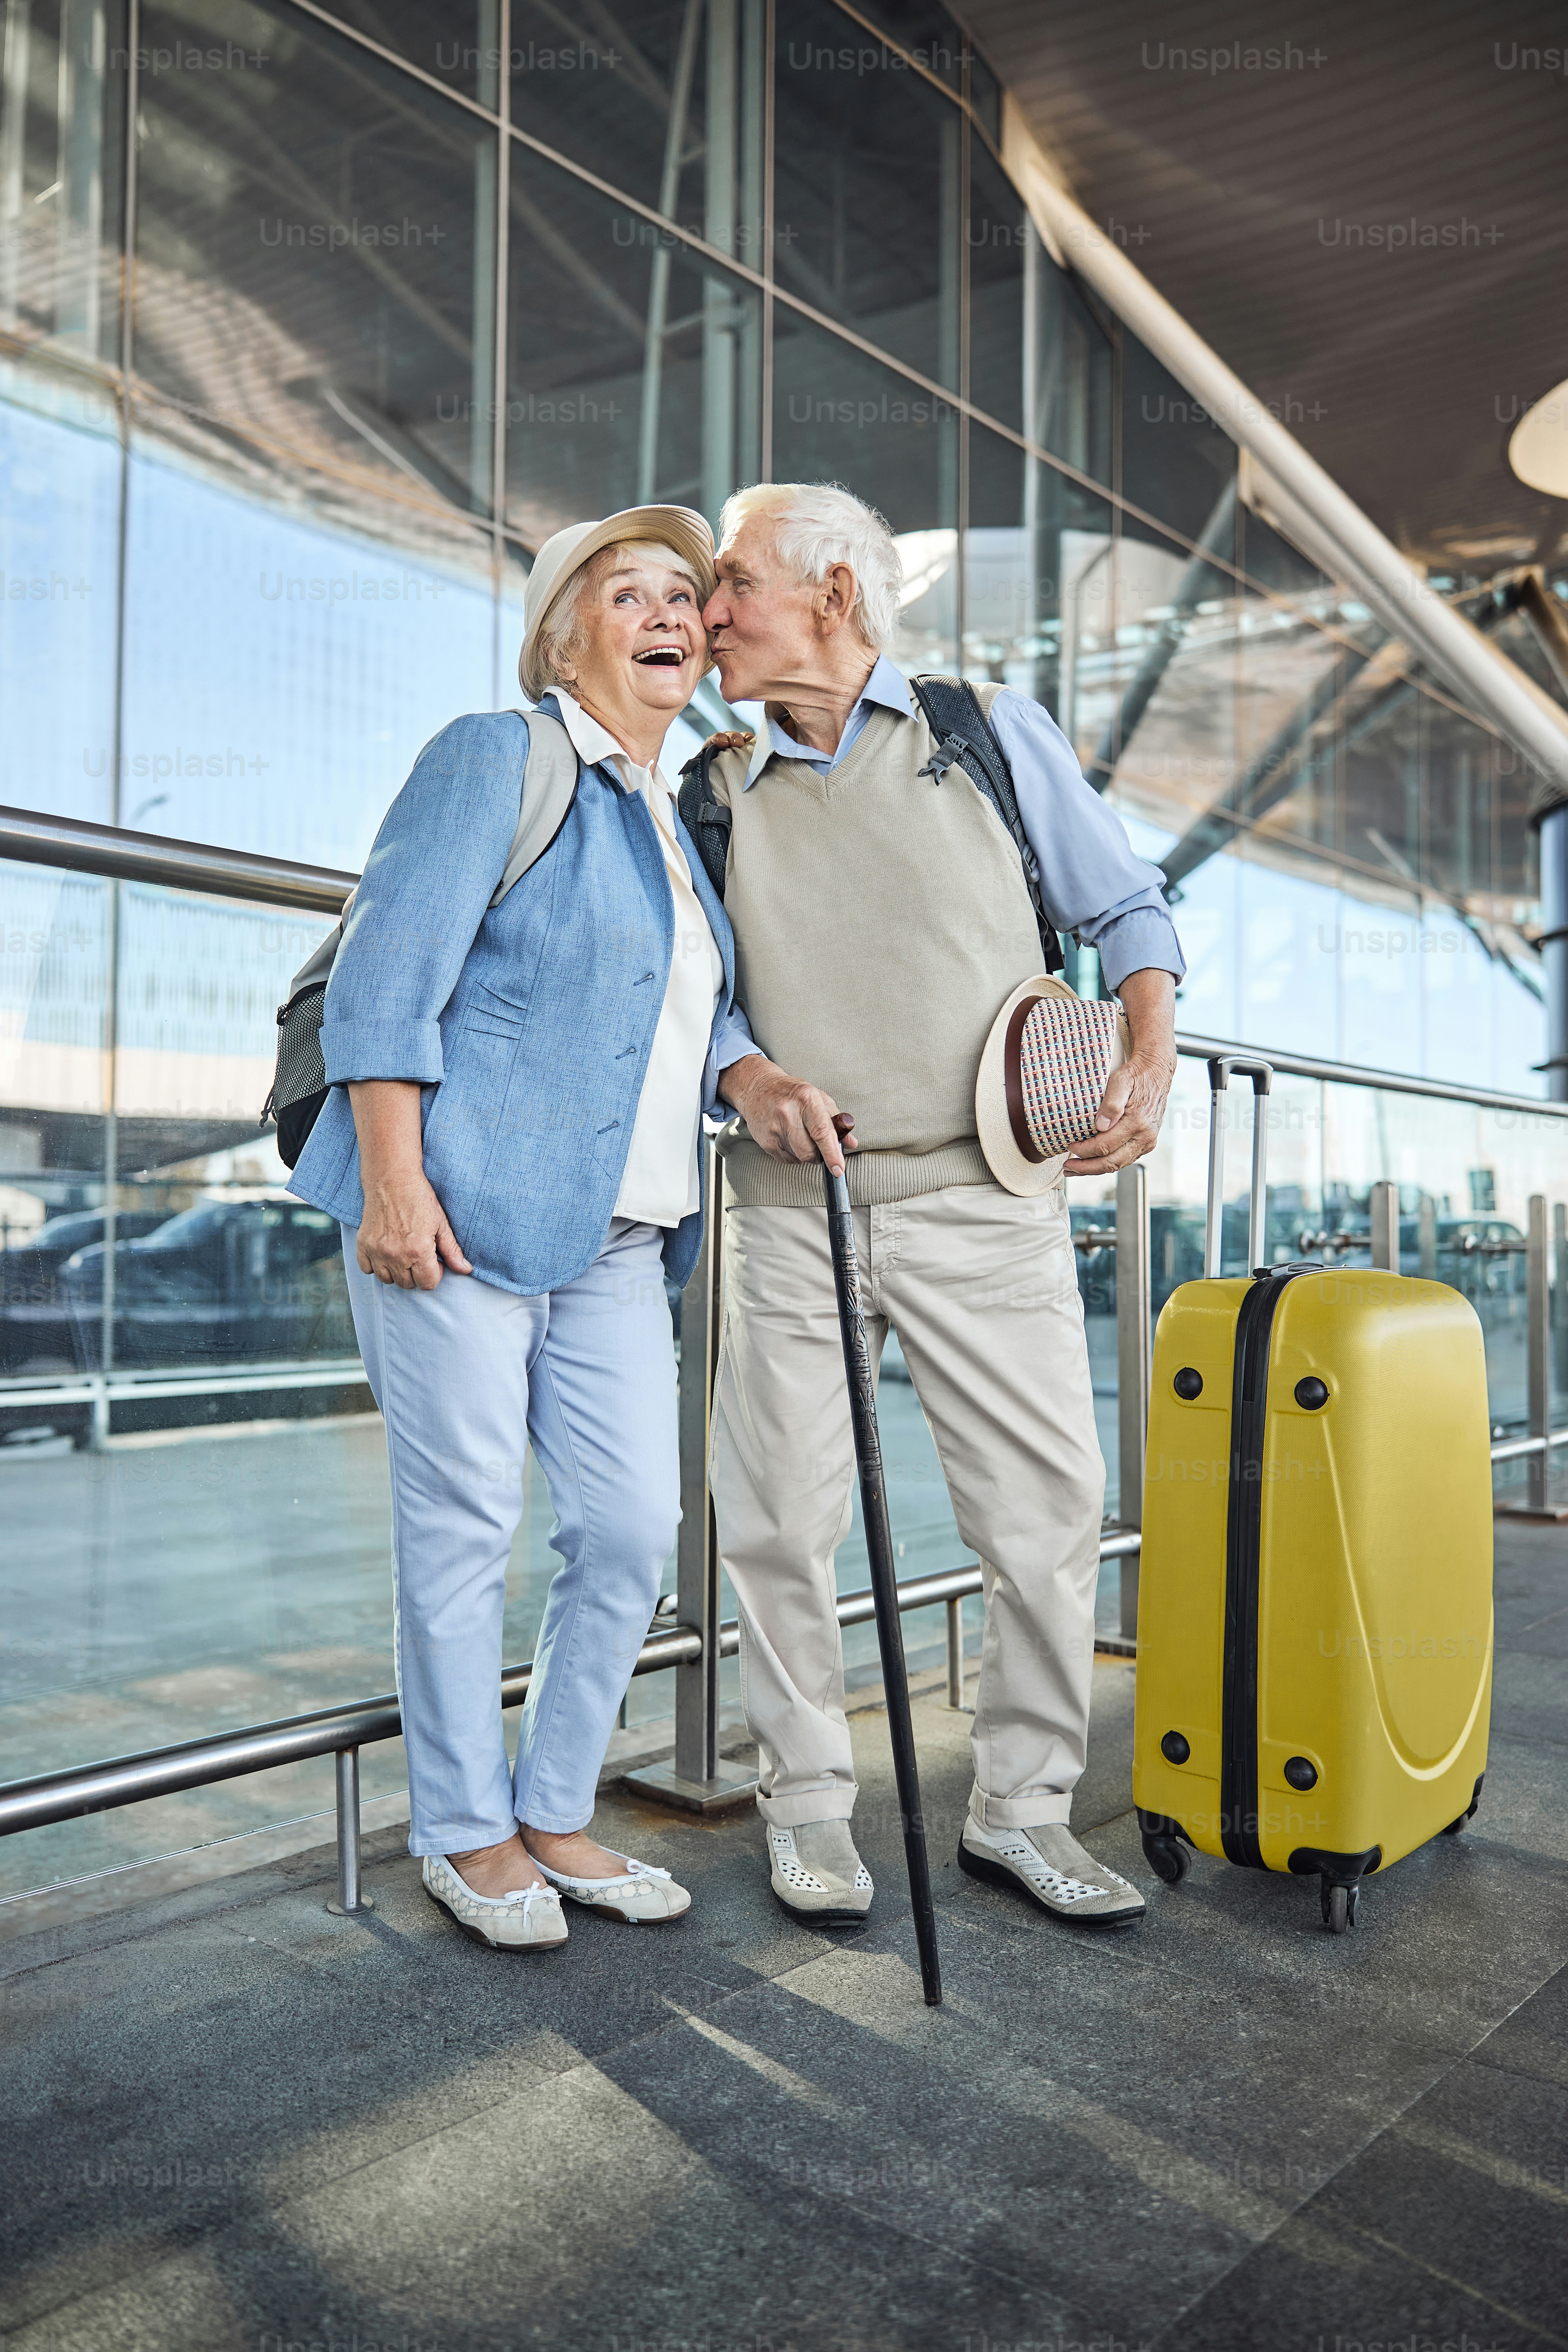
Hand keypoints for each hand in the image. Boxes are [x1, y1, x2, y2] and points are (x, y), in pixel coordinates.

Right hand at [357, 1167, 472, 1287]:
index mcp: (418, 1251)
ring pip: (387, 1280)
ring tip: (403, 1254)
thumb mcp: (441, 1224)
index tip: (435, 1261)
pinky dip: (376, 1265)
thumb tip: (465, 1270)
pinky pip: (367, 1269)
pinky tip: (386, 1252)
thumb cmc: (419, 1199)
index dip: (435, 1274)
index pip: (428, 1284)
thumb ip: (452, 1250)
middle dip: (417, 1274)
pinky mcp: (363, 1244)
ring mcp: (377, 1251)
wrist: (392, 1179)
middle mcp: (395, 1255)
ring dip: (397, 1272)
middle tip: (419, 1255)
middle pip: (407, 1284)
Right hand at [719, 1053, 857, 1174]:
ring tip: (800, 1135)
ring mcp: (774, 1128)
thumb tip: (850, 1143)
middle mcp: (788, 1113)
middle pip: (809, 1151)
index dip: (832, 1153)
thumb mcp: (818, 1098)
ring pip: (799, 1158)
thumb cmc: (791, 1093)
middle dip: (819, 1155)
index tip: (838, 1168)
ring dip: (805, 1154)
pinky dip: (793, 1154)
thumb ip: (836, 1121)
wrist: (758, 1088)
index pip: (821, 1132)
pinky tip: (789, 1138)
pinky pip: (786, 1160)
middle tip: (818, 1144)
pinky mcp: (765, 1141)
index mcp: (806, 1099)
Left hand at [1064, 1050, 1174, 1177]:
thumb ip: (1111, 1104)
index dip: (1084, 1150)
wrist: (1156, 1074)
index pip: (1105, 1146)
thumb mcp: (1121, 1081)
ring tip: (1076, 1169)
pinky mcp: (1146, 1144)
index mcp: (1138, 1122)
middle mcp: (1145, 1136)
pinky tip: (1093, 1162)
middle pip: (1111, 1162)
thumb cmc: (1136, 1076)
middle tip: (1067, 1167)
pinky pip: (1125, 1160)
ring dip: (1095, 1169)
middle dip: (1086, 1167)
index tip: (1070, 1146)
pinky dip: (1107, 1164)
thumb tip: (1101, 1126)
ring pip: (1118, 1165)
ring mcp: (1147, 1142)